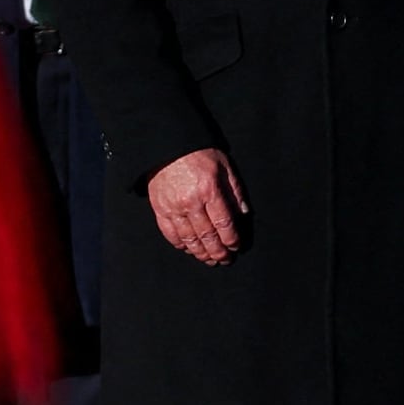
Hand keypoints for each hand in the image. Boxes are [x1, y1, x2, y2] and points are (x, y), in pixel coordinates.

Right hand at [148, 149, 248, 263]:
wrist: (166, 145)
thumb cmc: (198, 153)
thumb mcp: (224, 166)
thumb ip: (235, 190)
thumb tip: (244, 213)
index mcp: (209, 190)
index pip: (224, 223)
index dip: (231, 239)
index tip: (236, 247)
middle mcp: (191, 202)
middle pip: (207, 235)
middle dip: (218, 251)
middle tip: (225, 260)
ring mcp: (173, 207)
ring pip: (189, 239)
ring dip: (201, 252)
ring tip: (209, 259)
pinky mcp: (159, 209)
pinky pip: (170, 233)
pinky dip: (181, 245)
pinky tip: (189, 249)